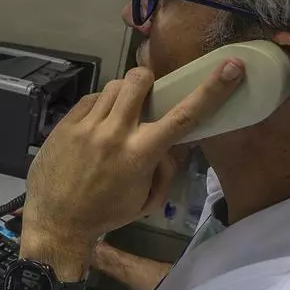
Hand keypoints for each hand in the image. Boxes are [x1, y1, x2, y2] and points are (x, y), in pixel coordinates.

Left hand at [21, 61, 244, 274]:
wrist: (58, 222)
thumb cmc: (106, 214)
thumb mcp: (146, 201)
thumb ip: (165, 169)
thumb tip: (174, 143)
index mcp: (140, 154)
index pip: (184, 116)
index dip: (212, 89)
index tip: (232, 66)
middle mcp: (115, 134)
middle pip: (140, 81)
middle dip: (148, 82)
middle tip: (147, 96)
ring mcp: (87, 126)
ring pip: (114, 86)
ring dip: (124, 95)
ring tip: (119, 115)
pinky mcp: (66, 124)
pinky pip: (91, 99)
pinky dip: (100, 105)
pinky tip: (98, 124)